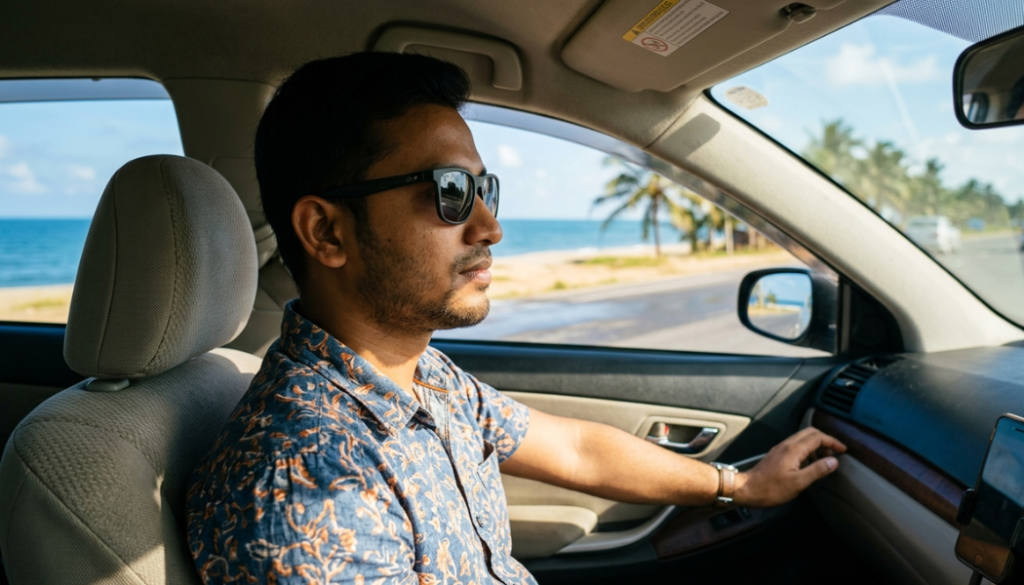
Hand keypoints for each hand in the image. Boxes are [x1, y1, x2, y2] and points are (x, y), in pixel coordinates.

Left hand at [732, 427, 846, 507]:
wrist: (746, 489)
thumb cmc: (770, 488)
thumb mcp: (798, 483)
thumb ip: (817, 470)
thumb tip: (833, 461)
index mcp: (793, 449)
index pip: (818, 436)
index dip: (833, 441)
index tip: (843, 449)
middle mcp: (787, 445)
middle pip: (810, 433)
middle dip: (826, 440)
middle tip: (836, 453)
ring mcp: (781, 448)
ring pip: (803, 439)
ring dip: (817, 445)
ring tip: (825, 460)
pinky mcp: (777, 454)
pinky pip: (796, 446)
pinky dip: (808, 450)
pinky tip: (810, 464)